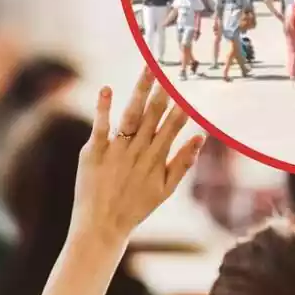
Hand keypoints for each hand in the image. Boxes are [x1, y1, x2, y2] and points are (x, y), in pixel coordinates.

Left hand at [69, 68, 204, 246]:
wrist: (102, 226)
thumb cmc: (135, 207)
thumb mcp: (165, 189)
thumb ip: (183, 163)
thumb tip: (201, 136)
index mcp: (156, 158)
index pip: (172, 126)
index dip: (180, 105)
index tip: (187, 84)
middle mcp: (137, 151)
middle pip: (153, 115)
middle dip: (162, 91)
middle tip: (168, 68)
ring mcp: (115, 150)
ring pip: (131, 115)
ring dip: (140, 91)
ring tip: (148, 68)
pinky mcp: (93, 152)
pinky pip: (100, 127)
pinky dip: (104, 108)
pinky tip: (107, 89)